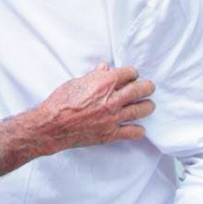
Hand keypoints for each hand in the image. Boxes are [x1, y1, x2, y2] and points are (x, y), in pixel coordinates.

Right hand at [26, 63, 154, 155]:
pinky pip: (132, 132)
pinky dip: (138, 130)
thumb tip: (104, 69)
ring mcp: (113, 117)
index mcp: (104, 83)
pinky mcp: (110, 133)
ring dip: (147, 106)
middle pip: (139, 90)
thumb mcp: (76, 82)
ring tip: (149, 105)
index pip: (128, 74)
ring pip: (140, 110)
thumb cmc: (60, 102)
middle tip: (150, 87)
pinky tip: (140, 129)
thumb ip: (93, 77)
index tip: (133, 74)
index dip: (132, 73)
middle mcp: (112, 99)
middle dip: (147, 87)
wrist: (52, 126)